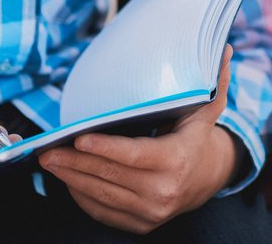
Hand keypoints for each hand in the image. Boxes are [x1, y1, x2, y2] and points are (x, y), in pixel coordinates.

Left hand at [38, 45, 241, 233]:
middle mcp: (164, 191)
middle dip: (74, 162)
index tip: (78, 138)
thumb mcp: (207, 109)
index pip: (134, 155)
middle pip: (110, 176)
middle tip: (47, 150)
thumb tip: (224, 47)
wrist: (207, 179)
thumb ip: (215, 81)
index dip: (104, 148)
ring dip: (71, 178)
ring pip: (101, 194)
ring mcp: (151, 212)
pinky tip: (67, 178)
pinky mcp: (139, 224)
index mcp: (177, 160)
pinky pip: (102, 211)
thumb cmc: (197, 136)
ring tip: (49, 161)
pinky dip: (81, 195)